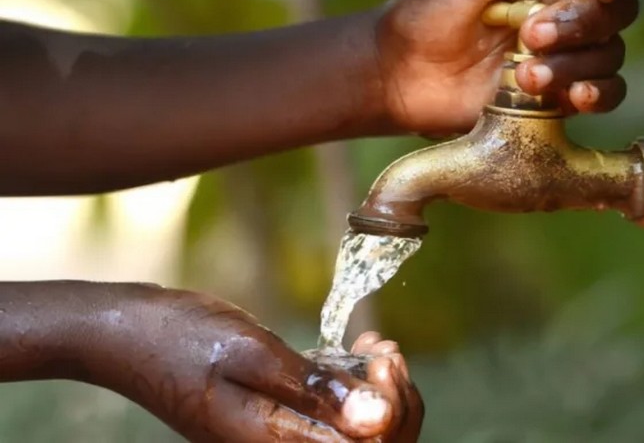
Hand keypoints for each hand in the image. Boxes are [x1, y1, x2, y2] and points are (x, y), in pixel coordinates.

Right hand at [82, 285, 410, 441]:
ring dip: (377, 391)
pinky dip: (352, 386)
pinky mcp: (274, 416)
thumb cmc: (182, 339)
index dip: (394, 409)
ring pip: (353, 431)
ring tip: (374, 346)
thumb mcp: (253, 355)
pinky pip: (329, 414)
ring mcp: (276, 436)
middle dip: (394, 401)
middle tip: (385, 351)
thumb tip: (377, 420)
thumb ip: (314, 391)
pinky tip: (356, 351)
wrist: (127, 333)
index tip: (383, 358)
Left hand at [375, 0, 641, 134]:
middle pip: (616, 7)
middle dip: (581, 22)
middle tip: (532, 34)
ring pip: (609, 51)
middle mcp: (565, 3)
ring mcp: (565, 49)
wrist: (402, 73)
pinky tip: (574, 97)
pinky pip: (604, 92)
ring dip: (575, 63)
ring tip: (527, 75)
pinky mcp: (558, 90)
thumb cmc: (430, 9)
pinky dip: (597, 94)